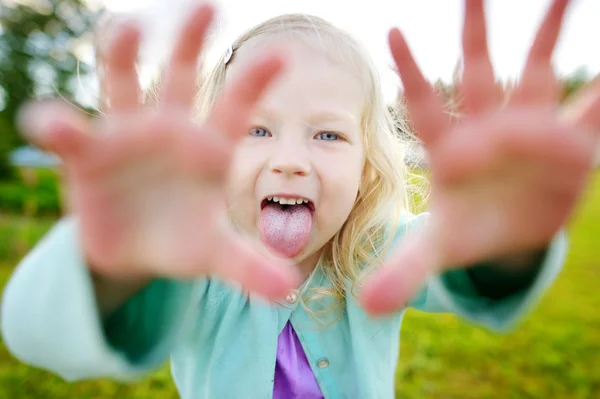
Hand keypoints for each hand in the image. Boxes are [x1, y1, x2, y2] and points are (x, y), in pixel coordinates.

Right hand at [17, 4, 298, 300]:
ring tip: (125, 29)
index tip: (282, 53)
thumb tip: (287, 291)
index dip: (256, 83)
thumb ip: (248, 267)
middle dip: (192, 42)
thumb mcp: (215, 255)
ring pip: (126, 84)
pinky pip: (71, 132)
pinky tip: (50, 123)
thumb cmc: (182, 242)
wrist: (133, 251)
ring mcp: (127, 134)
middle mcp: (171, 130)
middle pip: (184, 77)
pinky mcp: (88, 152)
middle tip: (206, 6)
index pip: (237, 109)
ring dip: (125, 57)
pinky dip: (58, 125)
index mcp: (210, 149)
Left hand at [361, 0, 599, 313]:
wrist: (506, 238)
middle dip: (475, 29)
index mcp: (449, 148)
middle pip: (477, 70)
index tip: (393, 30)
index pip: (423, 103)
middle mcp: (487, 128)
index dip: (409, 71)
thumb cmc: (464, 232)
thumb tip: (370, 307)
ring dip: (548, 34)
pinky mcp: (569, 144)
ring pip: (536, 72)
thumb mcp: (435, 252)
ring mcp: (530, 130)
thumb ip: (405, 272)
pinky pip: (590, 110)